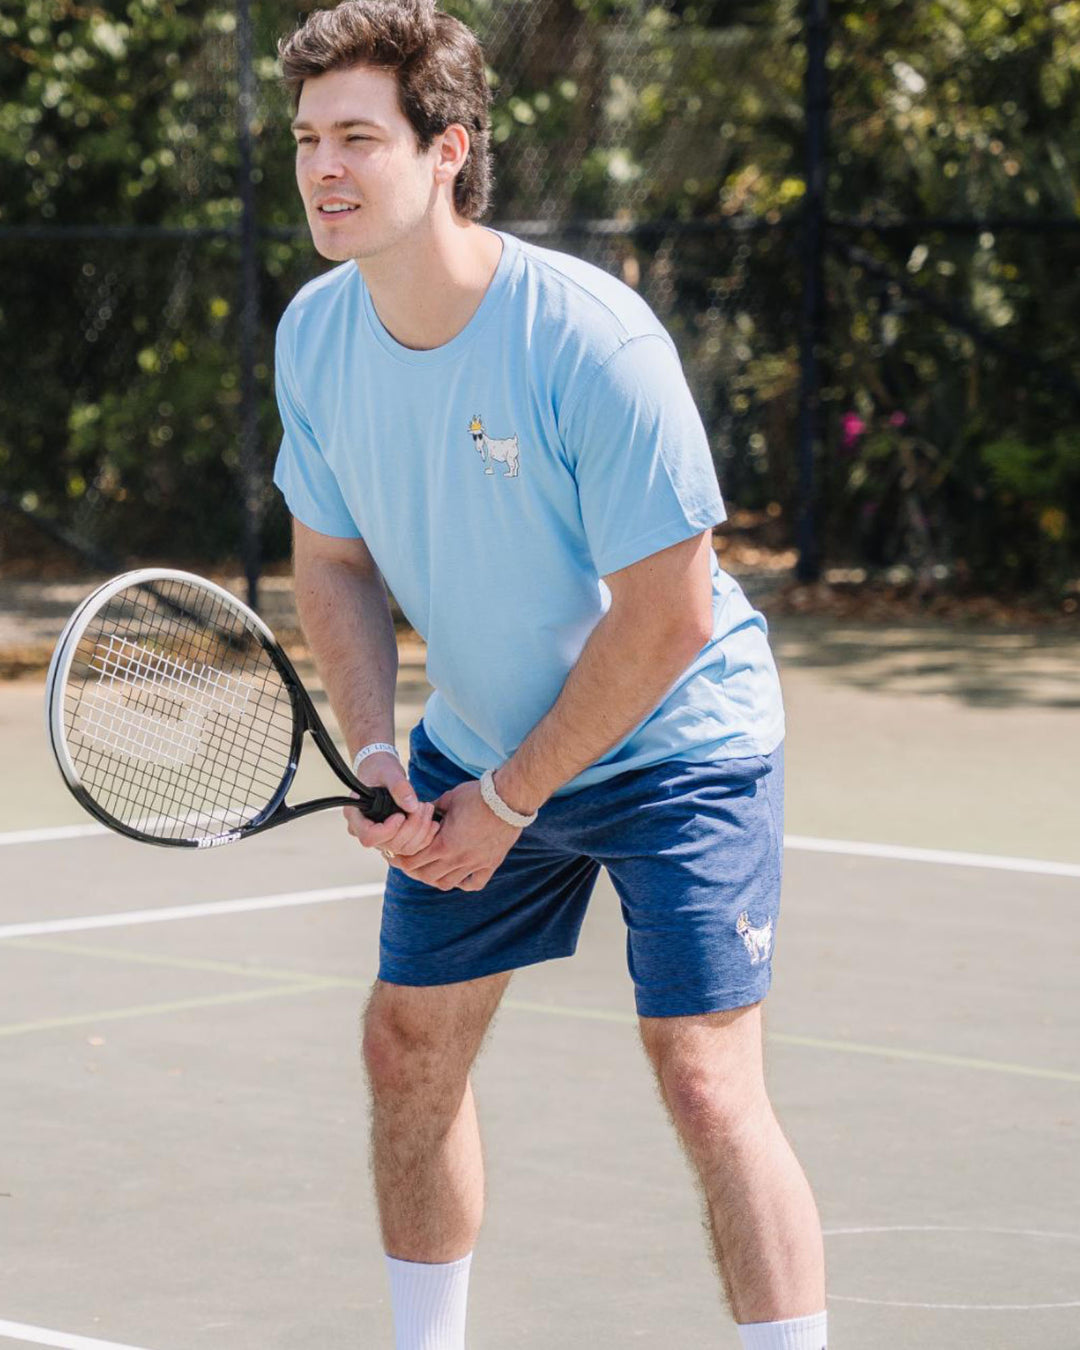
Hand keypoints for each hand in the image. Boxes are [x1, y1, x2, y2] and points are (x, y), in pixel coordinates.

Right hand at [343, 751, 438, 860]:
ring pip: (402, 849)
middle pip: (389, 844)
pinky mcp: (392, 839)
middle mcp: (364, 830)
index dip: (389, 830)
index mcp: (355, 815)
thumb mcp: (389, 772)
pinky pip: (410, 849)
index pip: (369, 836)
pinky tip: (432, 822)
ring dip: (421, 831)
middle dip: (412, 827)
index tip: (402, 814)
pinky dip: (424, 837)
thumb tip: (412, 806)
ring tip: (427, 809)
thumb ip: (399, 787)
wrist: (383, 773)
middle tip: (422, 806)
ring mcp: (379, 838)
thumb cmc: (381, 769)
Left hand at [392, 779, 520, 891]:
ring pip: (447, 883)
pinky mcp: (491, 864)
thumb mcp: (448, 798)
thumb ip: (432, 809)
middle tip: (412, 862)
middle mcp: (457, 858)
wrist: (509, 798)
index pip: (412, 862)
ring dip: (436, 878)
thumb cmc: (478, 795)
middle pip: (426, 877)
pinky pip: (474, 884)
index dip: (401, 859)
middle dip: (415, 871)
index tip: (397, 855)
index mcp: (443, 843)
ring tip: (433, 868)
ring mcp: (475, 864)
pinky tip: (460, 874)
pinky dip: (464, 882)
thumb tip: (421, 813)